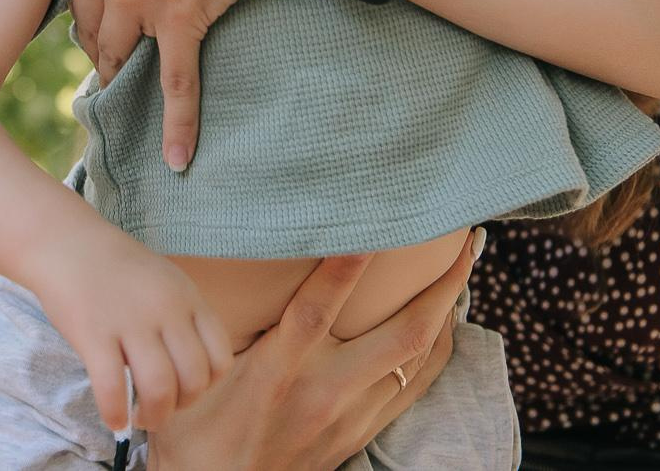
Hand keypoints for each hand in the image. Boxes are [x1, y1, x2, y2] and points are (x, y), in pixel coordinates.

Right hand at [28, 229, 234, 432]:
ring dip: (154, 417)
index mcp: (187, 297)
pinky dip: (115, 414)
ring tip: (140, 419)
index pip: (220, 357)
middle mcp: (165, 310)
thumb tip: (189, 371)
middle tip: (161, 408)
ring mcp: (130, 321)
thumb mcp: (165, 281)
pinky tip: (113, 420)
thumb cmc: (116, 267)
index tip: (185, 389)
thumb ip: (182, 318)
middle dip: (181, 406)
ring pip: (160, 389)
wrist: (66, 242)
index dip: (206, 385)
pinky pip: (113, 388)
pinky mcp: (93, 334)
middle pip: (193, 379)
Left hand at [62, 0, 357, 168]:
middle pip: (92, 26)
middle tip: (117, 52)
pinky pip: (176, 85)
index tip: (93, 13)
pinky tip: (180, 159)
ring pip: (123, 55)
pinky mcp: (184, 20)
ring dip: (129, 75)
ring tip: (134, 90)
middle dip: (104, 39)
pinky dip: (179, 126)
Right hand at [150, 232, 481, 470]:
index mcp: (277, 370)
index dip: (347, 265)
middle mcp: (323, 391)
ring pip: (418, 360)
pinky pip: (412, 387)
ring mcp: (349, 416)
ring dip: (446, 315)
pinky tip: (442, 330)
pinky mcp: (358, 435)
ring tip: (461, 272)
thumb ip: (219, 327)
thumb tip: (231, 274)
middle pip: (403, 335)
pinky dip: (433, 353)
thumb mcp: (199, 373)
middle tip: (465, 243)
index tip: (377, 225)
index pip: (318, 308)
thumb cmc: (194, 436)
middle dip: (442, 287)